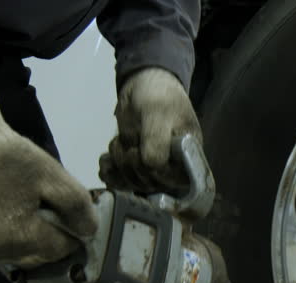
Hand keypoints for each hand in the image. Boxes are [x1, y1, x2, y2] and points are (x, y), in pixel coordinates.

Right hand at [0, 92, 97, 267]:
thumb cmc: (9, 157)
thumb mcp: (53, 176)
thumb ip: (77, 207)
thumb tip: (90, 232)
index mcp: (16, 237)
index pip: (59, 249)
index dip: (73, 233)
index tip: (76, 216)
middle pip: (39, 256)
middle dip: (54, 237)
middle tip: (59, 212)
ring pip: (21, 255)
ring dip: (36, 239)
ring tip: (39, 211)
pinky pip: (1, 247)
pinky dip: (16, 236)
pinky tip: (20, 214)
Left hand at [101, 67, 203, 191]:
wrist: (144, 84)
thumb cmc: (159, 95)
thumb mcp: (158, 113)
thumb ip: (157, 141)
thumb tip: (152, 167)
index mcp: (189, 158)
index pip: (174, 183)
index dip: (155, 173)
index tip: (142, 153)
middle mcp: (173, 167)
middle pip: (150, 184)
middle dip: (132, 165)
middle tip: (127, 143)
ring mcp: (153, 168)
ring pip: (133, 183)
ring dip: (119, 165)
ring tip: (117, 143)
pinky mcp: (135, 166)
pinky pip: (120, 181)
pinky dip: (109, 172)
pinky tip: (106, 159)